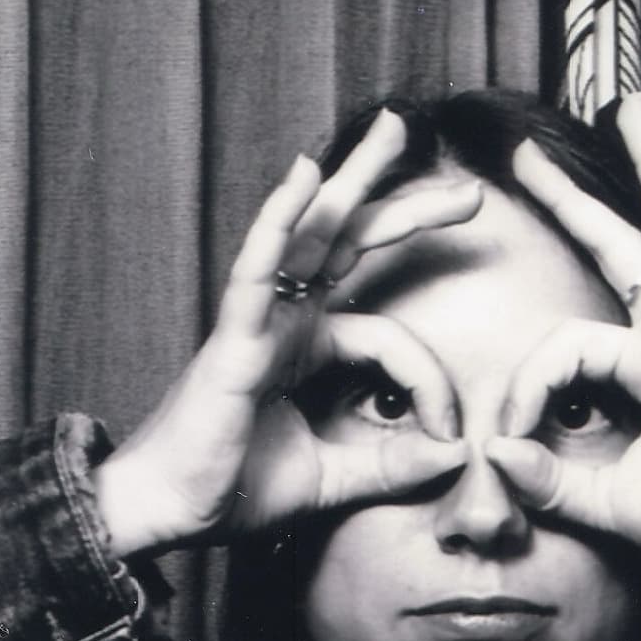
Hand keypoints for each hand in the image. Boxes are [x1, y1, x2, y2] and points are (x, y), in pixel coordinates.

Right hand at [94, 110, 475, 558]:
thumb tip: (458, 456)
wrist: (168, 511)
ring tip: (395, 129)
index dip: (430, 381)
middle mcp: (285, 319)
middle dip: (407, 207)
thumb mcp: (333, 479)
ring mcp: (257, 320)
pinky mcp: (232, 336)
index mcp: (307, 346)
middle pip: (352, 243)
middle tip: (472, 187)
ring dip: (354, 179)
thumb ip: (392, 466)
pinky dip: (280, 219)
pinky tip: (305, 175)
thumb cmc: (232, 488)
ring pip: (312, 233)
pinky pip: (257, 266)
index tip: (453, 434)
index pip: (390, 335)